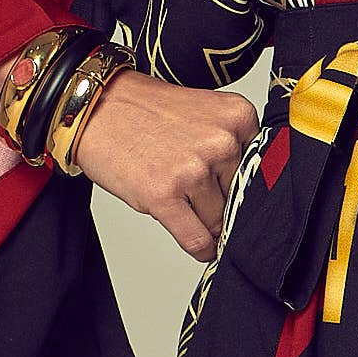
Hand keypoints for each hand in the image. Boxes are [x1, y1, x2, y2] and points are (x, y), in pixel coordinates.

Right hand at [71, 67, 259, 261]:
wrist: (97, 107)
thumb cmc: (147, 112)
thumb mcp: (206, 115)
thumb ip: (233, 148)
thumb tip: (252, 202)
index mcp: (239, 117)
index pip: (260, 171)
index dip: (243, 186)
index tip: (230, 191)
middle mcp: (222, 142)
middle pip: (240, 198)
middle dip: (222, 203)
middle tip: (196, 191)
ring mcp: (193, 169)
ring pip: (219, 221)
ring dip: (206, 223)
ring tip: (182, 199)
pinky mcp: (165, 195)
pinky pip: (197, 239)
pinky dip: (202, 249)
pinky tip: (201, 246)